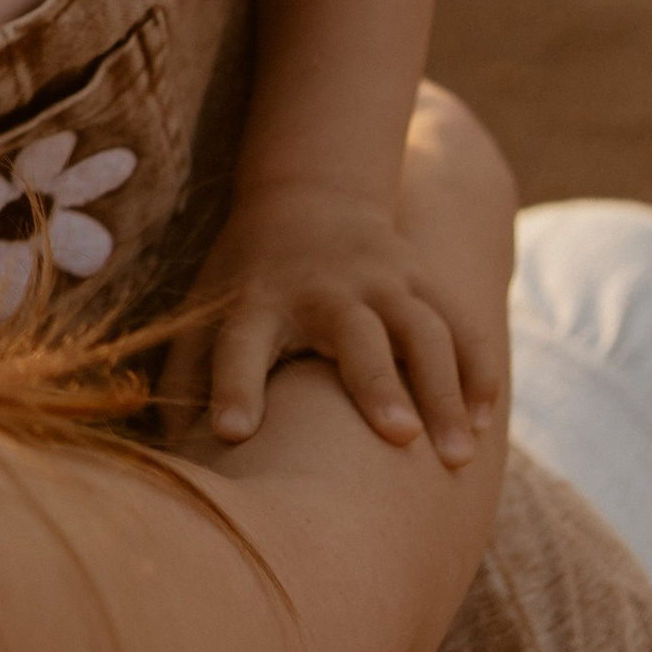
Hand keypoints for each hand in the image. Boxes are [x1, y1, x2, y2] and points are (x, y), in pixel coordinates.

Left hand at [173, 160, 502, 460]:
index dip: (234, 387)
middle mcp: (325, 291)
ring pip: (425, 333)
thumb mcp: (204, 310)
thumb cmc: (247, 275)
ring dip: (446, 392)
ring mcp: (383, 282)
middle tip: (399, 439)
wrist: (307, 195)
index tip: (232, 433)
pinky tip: (484, 419)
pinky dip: (477, 369)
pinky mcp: (423, 279)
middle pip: (357, 338)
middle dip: (379, 385)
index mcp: (259, 303)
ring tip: (457, 456)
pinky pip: (460, 323)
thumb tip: (167, 449)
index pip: (240, 345)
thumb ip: (186, 373)